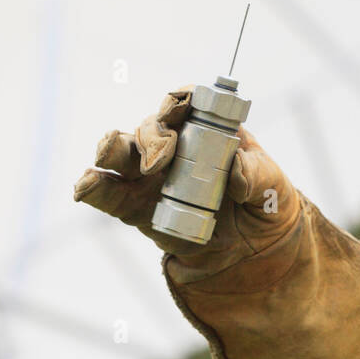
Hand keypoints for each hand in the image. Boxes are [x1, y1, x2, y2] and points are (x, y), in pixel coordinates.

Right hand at [73, 86, 299, 274]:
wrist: (253, 258)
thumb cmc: (266, 209)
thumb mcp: (275, 192)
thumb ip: (258, 177)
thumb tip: (236, 167)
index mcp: (209, 131)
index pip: (187, 103)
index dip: (177, 100)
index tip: (177, 109)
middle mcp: (175, 147)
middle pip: (151, 126)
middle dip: (150, 136)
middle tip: (160, 161)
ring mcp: (151, 176)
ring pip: (123, 154)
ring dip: (111, 150)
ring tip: (105, 159)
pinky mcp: (135, 207)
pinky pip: (109, 194)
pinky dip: (93, 187)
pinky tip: (84, 185)